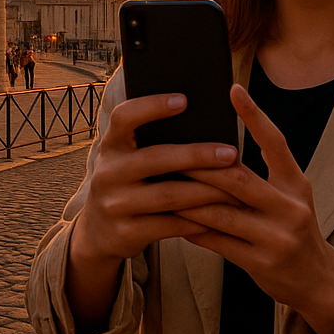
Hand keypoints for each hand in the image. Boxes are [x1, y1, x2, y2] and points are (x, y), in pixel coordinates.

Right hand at [64, 94, 238, 331]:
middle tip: (231, 153)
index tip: (184, 100)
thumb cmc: (125, 184)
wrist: (98, 233)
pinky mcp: (127, 232)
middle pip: (156, 159)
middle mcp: (108, 173)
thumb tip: (200, 120)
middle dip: (197, 155)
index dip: (152, 106)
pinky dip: (198, 220)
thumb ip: (146, 143)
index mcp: (110, 146)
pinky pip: (171, 225)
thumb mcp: (125, 160)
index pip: (124, 117)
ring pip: (169, 195)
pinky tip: (220, 214)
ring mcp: (115, 204)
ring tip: (235, 187)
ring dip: (206, 191)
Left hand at [175, 85, 333, 333]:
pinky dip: (192, 228)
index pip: (276, 143)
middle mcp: (290, 207)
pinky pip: (216, 241)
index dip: (255, 115)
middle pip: (237, 178)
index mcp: (296, 184)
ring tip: (160, 184)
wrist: (316, 280)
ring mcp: (276, 237)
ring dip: (187, 198)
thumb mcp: (290, 195)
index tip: (233, 89)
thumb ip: (263, 172)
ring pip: (220, 212)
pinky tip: (171, 218)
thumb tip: (216, 144)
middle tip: (168, 148)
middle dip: (199, 164)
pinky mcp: (260, 262)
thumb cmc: (292, 227)